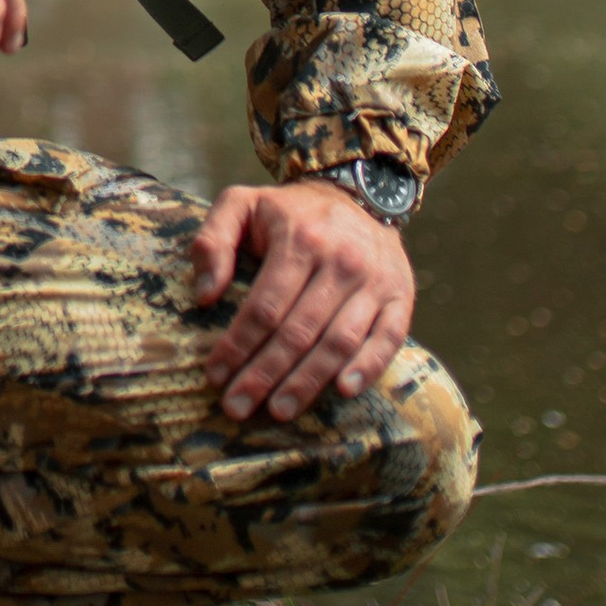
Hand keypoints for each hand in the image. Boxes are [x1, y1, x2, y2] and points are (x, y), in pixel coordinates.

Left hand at [190, 181, 415, 425]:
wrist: (359, 195)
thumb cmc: (291, 212)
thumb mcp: (242, 204)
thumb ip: (213, 240)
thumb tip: (204, 295)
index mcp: (300, 239)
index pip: (264, 306)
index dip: (238, 345)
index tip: (215, 375)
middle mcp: (341, 261)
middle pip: (298, 331)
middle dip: (264, 374)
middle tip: (237, 407)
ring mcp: (375, 281)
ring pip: (338, 341)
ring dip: (307, 381)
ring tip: (278, 410)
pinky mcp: (401, 296)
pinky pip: (387, 338)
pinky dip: (367, 367)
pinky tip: (343, 390)